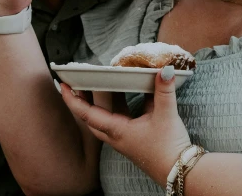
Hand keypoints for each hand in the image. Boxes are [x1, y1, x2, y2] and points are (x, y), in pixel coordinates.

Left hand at [60, 67, 191, 185]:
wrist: (178, 171)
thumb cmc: (167, 148)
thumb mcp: (166, 115)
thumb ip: (164, 91)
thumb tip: (164, 70)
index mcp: (117, 131)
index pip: (87, 114)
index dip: (73, 99)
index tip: (63, 85)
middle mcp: (116, 136)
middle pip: (91, 117)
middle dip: (81, 100)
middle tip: (76, 83)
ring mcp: (124, 139)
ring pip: (104, 119)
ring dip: (99, 103)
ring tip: (98, 84)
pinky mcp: (133, 139)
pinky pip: (119, 120)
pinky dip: (118, 106)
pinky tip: (129, 93)